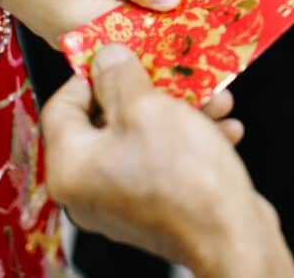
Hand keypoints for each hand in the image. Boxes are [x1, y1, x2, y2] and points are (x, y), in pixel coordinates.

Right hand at [0, 0, 180, 45]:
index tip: (198, 2)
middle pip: (127, 29)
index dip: (172, 18)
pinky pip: (91, 8)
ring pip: (110, 17)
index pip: (142, 35)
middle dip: (156, 2)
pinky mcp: (50, 11)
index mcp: (84, 25)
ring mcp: (58, 25)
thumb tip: (172, 3)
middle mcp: (70, 35)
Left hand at [41, 44, 293, 276]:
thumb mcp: (148, 107)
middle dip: (151, 92)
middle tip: (176, 75)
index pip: (62, 106)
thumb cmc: (184, 174)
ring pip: (143, 139)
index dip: (91, 75)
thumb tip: (105, 56)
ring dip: (180, 113)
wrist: (231, 236)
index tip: (121, 57)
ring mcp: (122, 202)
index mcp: (70, 166)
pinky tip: (223, 130)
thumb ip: (119, 76)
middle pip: (108, 122)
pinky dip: (191, 141)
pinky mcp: (155, 210)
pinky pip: (163, 162)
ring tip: (215, 101)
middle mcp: (88, 189)